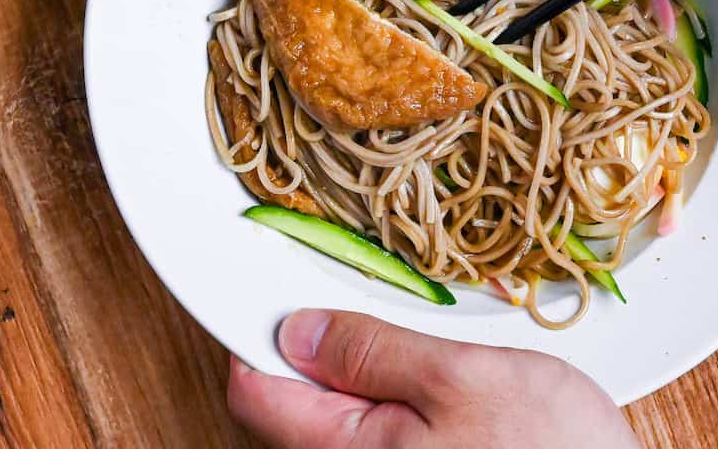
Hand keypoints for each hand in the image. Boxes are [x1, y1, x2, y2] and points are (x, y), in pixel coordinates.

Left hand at [227, 309, 639, 447]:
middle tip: (378, 317)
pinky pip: (371, 437)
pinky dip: (389, 402)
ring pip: (334, 420)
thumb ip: (373, 354)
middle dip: (320, 351)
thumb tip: (298, 330)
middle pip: (290, 406)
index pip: (255, 387)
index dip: (257, 327)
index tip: (274, 284)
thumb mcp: (463, 378)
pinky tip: (435, 391)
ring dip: (361, 375)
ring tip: (422, 357)